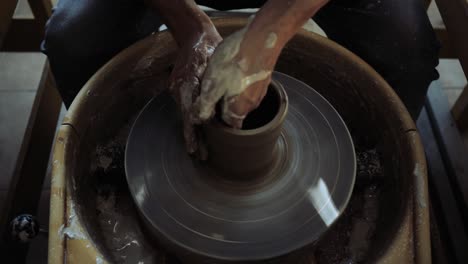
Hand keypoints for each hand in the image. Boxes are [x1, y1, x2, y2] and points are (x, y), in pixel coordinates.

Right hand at [169, 29, 221, 156]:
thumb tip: (209, 113)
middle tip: (200, 156)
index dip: (191, 133)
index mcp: (186, 83)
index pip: (188, 114)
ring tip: (200, 150)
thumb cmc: (208, 47)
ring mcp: (178, 90)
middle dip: (193, 138)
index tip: (194, 148)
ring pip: (186, 115)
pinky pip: (187, 107)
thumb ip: (210, 87)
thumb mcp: (212, 64)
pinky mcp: (181, 89)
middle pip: (186, 119)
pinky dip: (193, 120)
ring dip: (194, 131)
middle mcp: (179, 89)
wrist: (194, 34)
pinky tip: (200, 132)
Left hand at [192, 28, 274, 128]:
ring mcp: (261, 92)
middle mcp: (252, 105)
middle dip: (225, 105)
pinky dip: (242, 81)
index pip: (227, 125)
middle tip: (214, 89)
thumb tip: (200, 119)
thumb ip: (206, 105)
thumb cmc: (233, 62)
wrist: (261, 39)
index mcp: (238, 110)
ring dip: (233, 92)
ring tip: (223, 76)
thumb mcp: (212, 85)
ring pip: (243, 98)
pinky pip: (250, 86)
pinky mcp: (265, 78)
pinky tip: (236, 67)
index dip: (217, 118)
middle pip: (236, 111)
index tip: (209, 108)